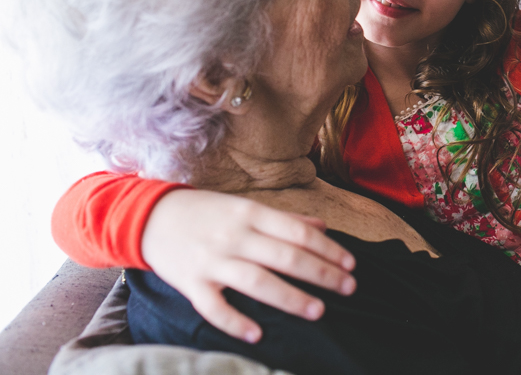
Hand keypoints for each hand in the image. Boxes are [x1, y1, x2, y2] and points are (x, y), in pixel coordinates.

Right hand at [142, 189, 356, 342]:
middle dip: (321, 274)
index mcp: (252, 214)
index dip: (328, 248)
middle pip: (285, 256)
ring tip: (319, 311)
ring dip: (290, 297)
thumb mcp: (245, 207)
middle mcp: (235, 235)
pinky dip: (235, 322)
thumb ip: (284, 219)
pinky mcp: (190, 283)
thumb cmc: (206, 212)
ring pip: (257, 281)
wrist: (148, 216)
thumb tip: (322, 227)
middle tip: (348, 288)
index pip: (299, 232)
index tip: (351, 264)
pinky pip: (214, 307)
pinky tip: (257, 335)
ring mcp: (212, 260)